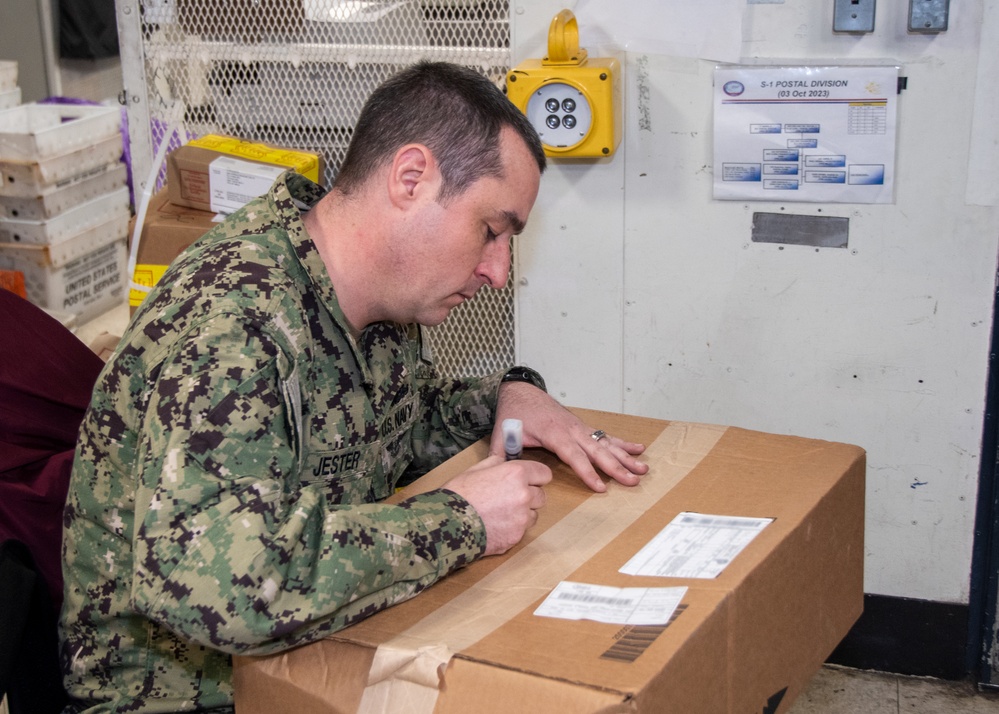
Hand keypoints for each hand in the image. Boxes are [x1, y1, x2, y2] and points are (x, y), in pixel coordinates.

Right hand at [444, 454, 551, 555]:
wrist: (447, 524)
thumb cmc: (458, 495)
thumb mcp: (475, 470)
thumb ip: (496, 464)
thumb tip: (503, 461)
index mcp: (516, 474)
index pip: (544, 474)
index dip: (535, 477)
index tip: (529, 480)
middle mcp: (524, 495)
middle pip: (541, 496)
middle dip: (529, 496)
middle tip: (509, 498)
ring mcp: (522, 518)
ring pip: (533, 515)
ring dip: (522, 514)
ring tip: (499, 514)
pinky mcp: (516, 537)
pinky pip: (521, 531)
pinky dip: (512, 529)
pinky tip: (494, 526)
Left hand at [490, 382, 648, 492]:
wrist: (520, 392)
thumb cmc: (513, 414)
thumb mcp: (503, 434)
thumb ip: (500, 454)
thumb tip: (498, 473)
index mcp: (553, 433)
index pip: (573, 456)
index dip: (588, 472)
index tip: (601, 487)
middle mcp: (571, 430)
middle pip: (597, 451)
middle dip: (616, 467)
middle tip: (633, 481)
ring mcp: (579, 427)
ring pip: (606, 444)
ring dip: (626, 457)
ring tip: (643, 469)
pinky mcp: (582, 427)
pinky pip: (605, 436)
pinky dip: (622, 443)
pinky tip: (639, 449)